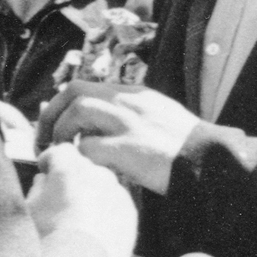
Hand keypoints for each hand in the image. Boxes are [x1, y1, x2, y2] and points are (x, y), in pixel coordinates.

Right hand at [25, 140, 137, 256]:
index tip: (45, 172)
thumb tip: (44, 182)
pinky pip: (117, 205)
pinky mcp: (131, 213)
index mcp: (71, 168)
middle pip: (84, 167)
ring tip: (79, 219)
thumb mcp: (31, 210)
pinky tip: (95, 229)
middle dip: (73, 178)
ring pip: (103, 185)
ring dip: (92, 194)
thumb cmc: (49, 237)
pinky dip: (107, 211)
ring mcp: (118, 192)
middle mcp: (98, 174)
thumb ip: (38, 189)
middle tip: (61, 199)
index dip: (51, 161)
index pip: (61, 151)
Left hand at [38, 80, 200, 195]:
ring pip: (76, 111)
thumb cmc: (190, 148)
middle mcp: (128, 102)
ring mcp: (127, 122)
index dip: (65, 104)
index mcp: (136, 94)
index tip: (57, 123)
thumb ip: (136, 116)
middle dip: (52, 113)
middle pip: (74, 91)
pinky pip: (87, 147)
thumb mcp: (163, 118)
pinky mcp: (127, 148)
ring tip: (59, 153)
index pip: (87, 87)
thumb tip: (110, 127)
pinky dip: (78, 158)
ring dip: (60, 132)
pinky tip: (81, 169)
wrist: (211, 162)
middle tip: (46, 138)